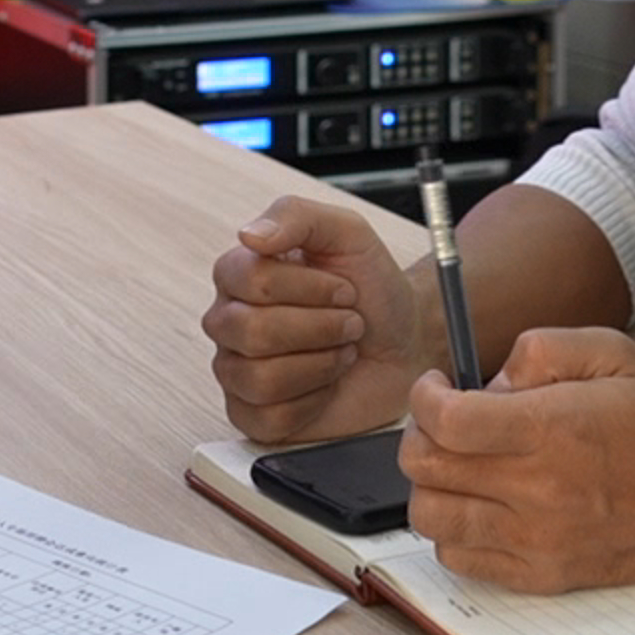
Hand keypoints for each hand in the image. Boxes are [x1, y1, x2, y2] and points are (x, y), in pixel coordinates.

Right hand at [202, 196, 429, 442]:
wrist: (406, 339)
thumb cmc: (372, 287)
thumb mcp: (347, 232)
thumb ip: (294, 216)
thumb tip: (249, 234)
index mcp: (239, 274)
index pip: (251, 280)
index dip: (309, 288)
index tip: (344, 289)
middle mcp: (229, 322)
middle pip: (251, 332)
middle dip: (319, 328)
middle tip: (349, 324)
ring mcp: (237, 371)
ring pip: (258, 379)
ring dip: (319, 365)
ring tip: (340, 352)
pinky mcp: (254, 415)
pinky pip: (268, 419)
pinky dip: (311, 403)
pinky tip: (326, 385)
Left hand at [398, 327, 634, 594]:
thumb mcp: (613, 353)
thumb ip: (540, 348)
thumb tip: (486, 382)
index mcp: (551, 429)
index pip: (446, 420)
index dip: (424, 397)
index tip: (435, 387)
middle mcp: (536, 489)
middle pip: (427, 467)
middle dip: (421, 435)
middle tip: (444, 424)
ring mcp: (534, 539)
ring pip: (431, 517)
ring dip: (431, 485)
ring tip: (459, 467)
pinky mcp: (539, 574)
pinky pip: (458, 559)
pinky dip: (453, 532)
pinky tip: (479, 506)